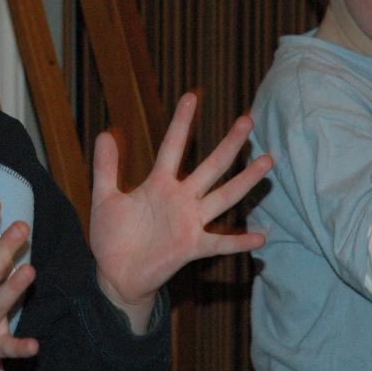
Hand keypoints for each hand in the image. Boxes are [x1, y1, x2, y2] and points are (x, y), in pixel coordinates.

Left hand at [89, 92, 271, 331]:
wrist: (116, 274)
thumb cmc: (112, 237)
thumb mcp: (104, 198)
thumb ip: (106, 168)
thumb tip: (104, 133)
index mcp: (159, 184)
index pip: (172, 147)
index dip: (181, 122)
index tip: (191, 96)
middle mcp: (180, 199)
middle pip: (210, 166)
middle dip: (228, 144)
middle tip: (247, 120)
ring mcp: (189, 222)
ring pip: (223, 197)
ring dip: (245, 181)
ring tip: (267, 161)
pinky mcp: (191, 247)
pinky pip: (219, 243)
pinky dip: (239, 242)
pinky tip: (261, 238)